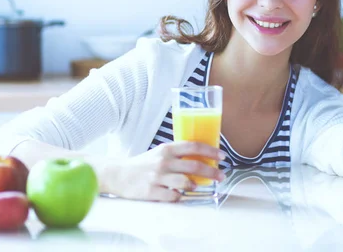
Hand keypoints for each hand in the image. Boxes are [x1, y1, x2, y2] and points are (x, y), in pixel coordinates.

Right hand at [108, 141, 225, 201]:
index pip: (194, 146)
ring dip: (195, 185)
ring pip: (185, 182)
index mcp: (167, 149)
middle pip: (195, 165)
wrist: (119, 174)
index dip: (210, 151)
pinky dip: (180, 197)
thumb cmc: (143, 164)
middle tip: (221, 176)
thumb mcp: (160, 153)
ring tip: (196, 186)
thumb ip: (177, 154)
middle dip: (212, 171)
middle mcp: (164, 161)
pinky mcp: (152, 191)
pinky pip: (173, 196)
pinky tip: (179, 195)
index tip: (222, 156)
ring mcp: (158, 176)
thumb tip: (202, 157)